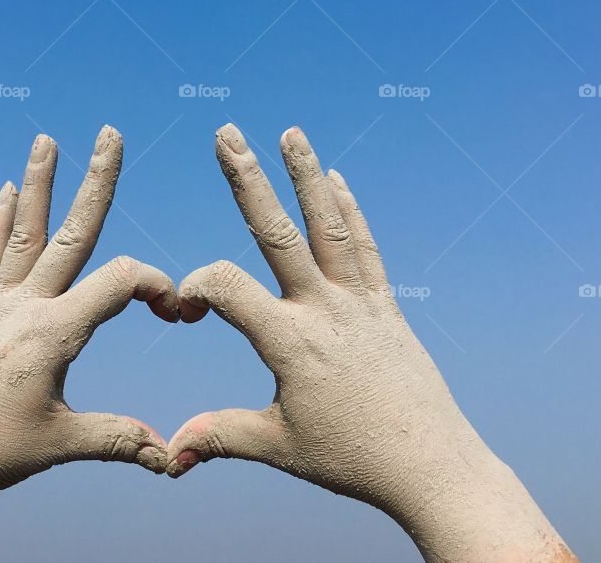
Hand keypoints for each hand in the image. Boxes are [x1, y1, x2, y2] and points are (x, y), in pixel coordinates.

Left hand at [0, 126, 176, 562]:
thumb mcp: (61, 443)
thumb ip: (120, 440)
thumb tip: (174, 457)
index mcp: (54, 331)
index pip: (120, 282)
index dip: (157, 285)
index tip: (177, 312)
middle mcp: (26, 306)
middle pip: (72, 231)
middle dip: (97, 180)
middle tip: (110, 132)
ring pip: (26, 232)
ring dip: (39, 183)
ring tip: (45, 138)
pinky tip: (5, 192)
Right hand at [166, 124, 576, 562]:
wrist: (432, 467)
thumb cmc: (352, 459)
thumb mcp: (279, 447)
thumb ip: (221, 436)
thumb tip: (169, 453)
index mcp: (291, 342)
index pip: (228, 287)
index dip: (196, 286)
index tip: (185, 310)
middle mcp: (324, 310)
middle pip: (278, 232)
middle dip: (247, 179)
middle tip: (226, 132)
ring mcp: (359, 302)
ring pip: (328, 225)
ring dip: (307, 174)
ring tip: (291, 132)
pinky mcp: (386, 306)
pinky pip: (366, 248)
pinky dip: (350, 210)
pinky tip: (337, 178)